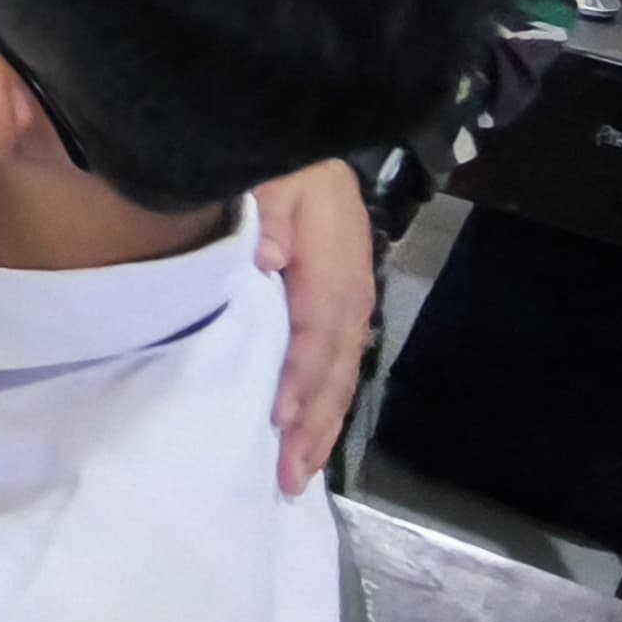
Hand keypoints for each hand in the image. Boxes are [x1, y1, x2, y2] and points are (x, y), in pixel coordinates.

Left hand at [253, 158, 374, 496]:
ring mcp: (352, 302)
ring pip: (342, 375)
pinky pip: (340, 366)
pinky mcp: (346, 307)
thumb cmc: (282, 164)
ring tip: (300, 474)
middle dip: (315, 425)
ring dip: (322, 426)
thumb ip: (271, 216)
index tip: (279, 418)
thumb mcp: (273, 178)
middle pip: (336, 368)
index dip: (300, 376)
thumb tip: (269, 259)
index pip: (318, 329)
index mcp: (332, 261)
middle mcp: (351, 291)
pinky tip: (311, 434)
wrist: (309, 145)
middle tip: (289, 477)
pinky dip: (326, 405)